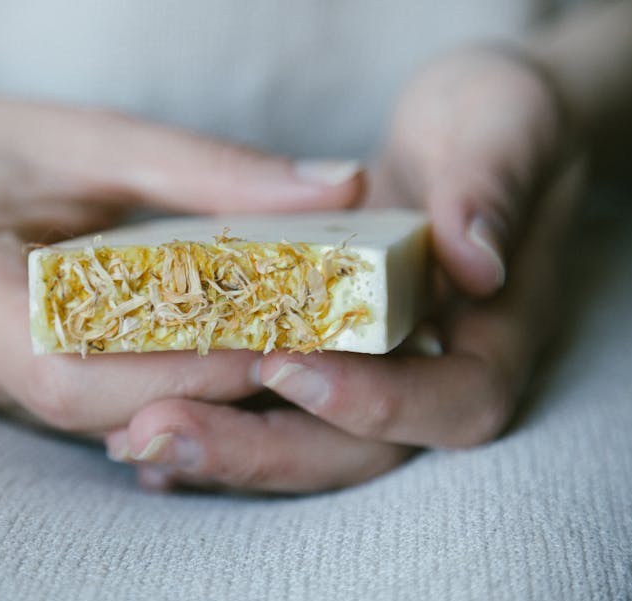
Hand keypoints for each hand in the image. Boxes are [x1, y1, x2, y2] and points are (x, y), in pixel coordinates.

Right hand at [0, 96, 363, 434]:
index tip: (276, 336)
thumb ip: (212, 169)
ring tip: (274, 348)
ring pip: (99, 420)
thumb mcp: (98, 138)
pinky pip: (93, 412)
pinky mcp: (3, 396)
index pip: (71, 366)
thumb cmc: (0, 149)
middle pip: (92, 406)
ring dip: (192, 395)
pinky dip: (162, 392)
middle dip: (202, 387)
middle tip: (299, 345)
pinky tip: (219, 362)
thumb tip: (343, 188)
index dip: (179, 368)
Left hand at [107, 47, 583, 492]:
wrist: (468, 133)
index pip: (452, 404)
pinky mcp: (323, 359)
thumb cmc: (493, 118)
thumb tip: (475, 259)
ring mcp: (369, 372)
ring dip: (217, 446)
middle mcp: (425, 371)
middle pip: (354, 451)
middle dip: (258, 446)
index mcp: (491, 333)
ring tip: (129, 434)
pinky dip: (208, 421)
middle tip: (158, 430)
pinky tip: (131, 431)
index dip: (375, 402)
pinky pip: (266, 411)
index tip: (282, 362)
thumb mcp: (502, 123)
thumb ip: (490, 182)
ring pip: (299, 441)